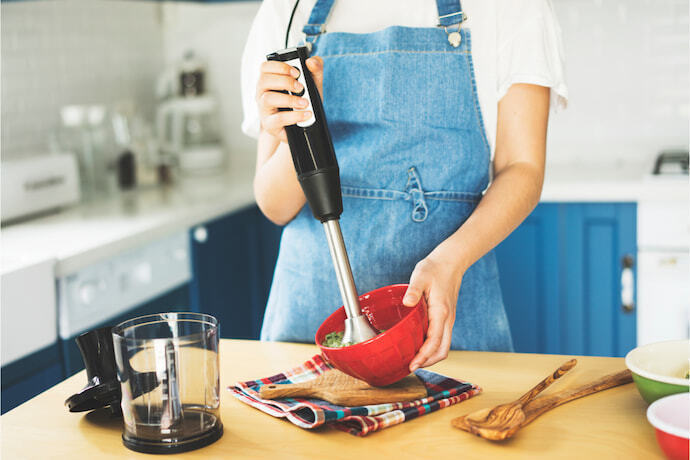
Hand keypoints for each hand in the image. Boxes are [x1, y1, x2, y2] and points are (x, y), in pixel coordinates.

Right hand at [256, 56, 323, 141]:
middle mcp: (263, 93)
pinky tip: (306, 114)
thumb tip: (311, 61)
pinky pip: (278, 118)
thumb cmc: (302, 103)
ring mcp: (264, 109)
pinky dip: (294, 116)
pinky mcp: (269, 124)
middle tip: (301, 87)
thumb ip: (314, 70)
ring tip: (305, 102)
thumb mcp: (312, 85)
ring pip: (268, 98)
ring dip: (289, 99)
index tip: (297, 72)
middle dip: (285, 81)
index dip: (280, 67)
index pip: (265, 67)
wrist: (300, 128)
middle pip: (264, 81)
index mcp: (270, 80)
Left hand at [402, 250, 465, 370]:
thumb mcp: (421, 276)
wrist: (451, 262)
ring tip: (413, 361)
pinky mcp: (446, 318)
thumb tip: (407, 303)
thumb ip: (413, 290)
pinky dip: (431, 348)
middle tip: (410, 367)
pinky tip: (418, 346)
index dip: (424, 356)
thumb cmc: (434, 268)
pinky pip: (441, 339)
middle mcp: (447, 319)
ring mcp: (448, 320)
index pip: (434, 341)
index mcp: (441, 312)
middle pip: (442, 350)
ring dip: (430, 357)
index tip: (412, 365)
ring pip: (443, 346)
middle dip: (428, 362)